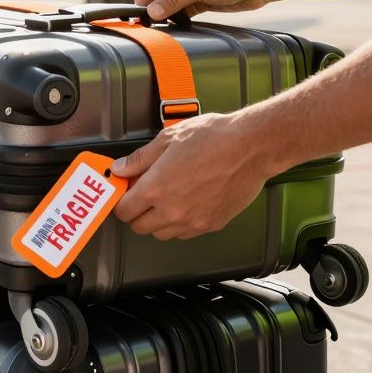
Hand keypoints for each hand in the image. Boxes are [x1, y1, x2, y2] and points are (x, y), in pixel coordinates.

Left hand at [111, 114, 272, 240]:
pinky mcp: (211, 225)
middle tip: (143, 194)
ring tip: (166, 198)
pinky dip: (180, 223)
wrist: (251, 147)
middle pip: (139, 227)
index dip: (121, 201)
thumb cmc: (213, 138)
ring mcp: (192, 221)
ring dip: (157, 220)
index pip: (124, 210)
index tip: (125, 192)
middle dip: (137, 212)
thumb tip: (120, 169)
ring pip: (162, 234)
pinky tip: (185, 203)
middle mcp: (172, 211)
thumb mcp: (168, 139)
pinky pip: (185, 233)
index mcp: (155, 188)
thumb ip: (140, 159)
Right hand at [134, 0, 272, 19]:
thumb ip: (174, 1)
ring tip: (167, 25)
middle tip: (153, 24)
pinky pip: (180, 10)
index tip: (143, 13)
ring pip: (167, 3)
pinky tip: (178, 25)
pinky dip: (177, 18)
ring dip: (166, 14)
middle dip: (153, 7)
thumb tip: (152, 12)